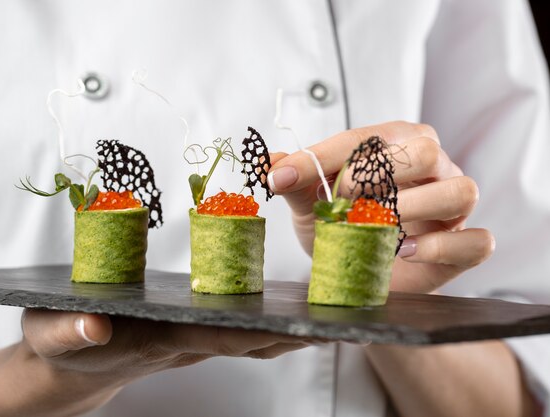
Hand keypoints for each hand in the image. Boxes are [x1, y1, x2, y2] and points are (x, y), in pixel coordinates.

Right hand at [16, 309, 313, 414]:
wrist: (67, 362)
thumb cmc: (57, 341)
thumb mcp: (50, 332)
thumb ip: (67, 331)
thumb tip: (92, 328)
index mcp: (158, 339)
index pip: (218, 337)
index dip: (261, 334)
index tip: (302, 329)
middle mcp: (185, 342)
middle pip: (251, 342)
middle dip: (296, 336)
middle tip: (347, 325)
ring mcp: (192, 340)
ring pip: (252, 339)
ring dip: (293, 332)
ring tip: (338, 319)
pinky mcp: (193, 333)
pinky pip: (241, 331)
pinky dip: (272, 325)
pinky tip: (295, 314)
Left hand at [268, 121, 494, 293]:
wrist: (361, 270)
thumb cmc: (339, 224)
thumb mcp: (310, 200)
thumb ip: (295, 179)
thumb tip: (266, 163)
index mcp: (397, 142)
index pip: (366, 138)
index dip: (321, 158)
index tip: (280, 179)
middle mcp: (434, 166)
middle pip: (425, 152)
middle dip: (374, 177)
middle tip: (338, 203)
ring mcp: (454, 205)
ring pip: (459, 191)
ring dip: (409, 211)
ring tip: (373, 229)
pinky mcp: (464, 244)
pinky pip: (477, 241)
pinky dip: (441, 247)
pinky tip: (405, 252)